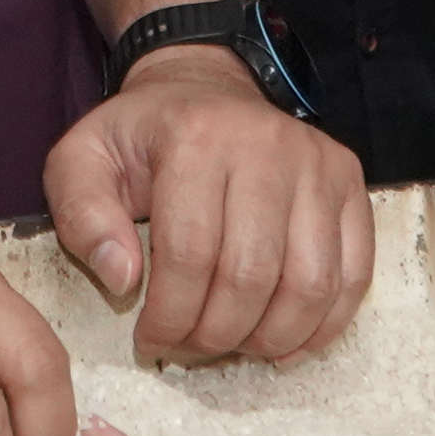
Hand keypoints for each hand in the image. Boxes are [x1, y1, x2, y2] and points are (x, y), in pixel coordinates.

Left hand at [46, 52, 372, 367]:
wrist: (204, 88)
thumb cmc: (141, 137)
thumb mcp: (81, 160)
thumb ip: (82, 216)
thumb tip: (123, 279)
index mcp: (195, 137)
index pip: (189, 254)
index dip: (169, 317)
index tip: (150, 340)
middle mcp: (267, 144)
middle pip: (251, 276)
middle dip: (217, 334)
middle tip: (192, 347)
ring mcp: (318, 163)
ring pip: (309, 283)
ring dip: (270, 337)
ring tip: (236, 346)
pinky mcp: (350, 183)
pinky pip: (353, 274)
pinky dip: (323, 325)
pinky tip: (284, 340)